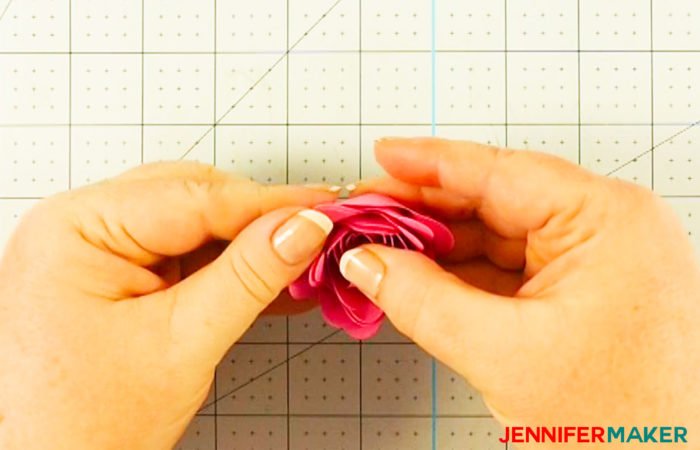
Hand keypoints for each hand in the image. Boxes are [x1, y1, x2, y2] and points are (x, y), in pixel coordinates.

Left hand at [0, 162, 335, 449]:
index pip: (193, 197)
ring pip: (197, 227)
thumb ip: (249, 275)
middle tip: (318, 234)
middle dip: (259, 221)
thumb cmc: (85, 424)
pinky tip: (273, 277)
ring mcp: (100, 251)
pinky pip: (188, 256)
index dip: (268, 202)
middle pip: (195, 201)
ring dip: (251, 245)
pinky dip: (232, 268)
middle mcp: (82, 227)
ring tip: (303, 260)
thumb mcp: (182, 343)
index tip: (325, 207)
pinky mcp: (121, 277)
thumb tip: (304, 227)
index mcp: (76, 227)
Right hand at [341, 138, 699, 447]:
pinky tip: (420, 278)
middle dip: (426, 212)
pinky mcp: (580, 291)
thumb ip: (422, 300)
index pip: (501, 172)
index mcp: (607, 220)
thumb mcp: (504, 354)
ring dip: (438, 247)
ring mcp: (594, 261)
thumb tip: (369, 262)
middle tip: (370, 213)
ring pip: (497, 237)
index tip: (386, 154)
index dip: (431, 162)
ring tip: (384, 250)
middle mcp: (606, 229)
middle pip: (495, 201)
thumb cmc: (625, 422)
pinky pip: (508, 269)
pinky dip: (461, 275)